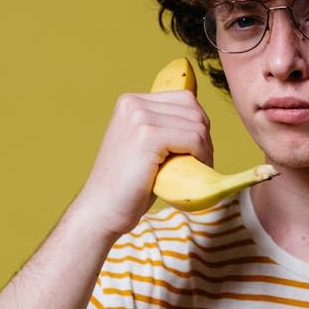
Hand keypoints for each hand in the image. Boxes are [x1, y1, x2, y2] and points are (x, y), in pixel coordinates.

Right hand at [72, 88, 213, 236]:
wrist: (102, 209)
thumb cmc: (127, 185)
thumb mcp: (144, 145)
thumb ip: (163, 127)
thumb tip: (201, 121)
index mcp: (131, 101)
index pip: (184, 99)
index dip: (198, 124)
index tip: (197, 149)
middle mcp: (133, 103)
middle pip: (193, 109)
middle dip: (205, 136)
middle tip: (201, 162)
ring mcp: (139, 117)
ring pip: (197, 124)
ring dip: (206, 148)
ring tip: (199, 168)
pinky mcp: (148, 136)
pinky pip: (193, 138)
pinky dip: (203, 155)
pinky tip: (197, 169)